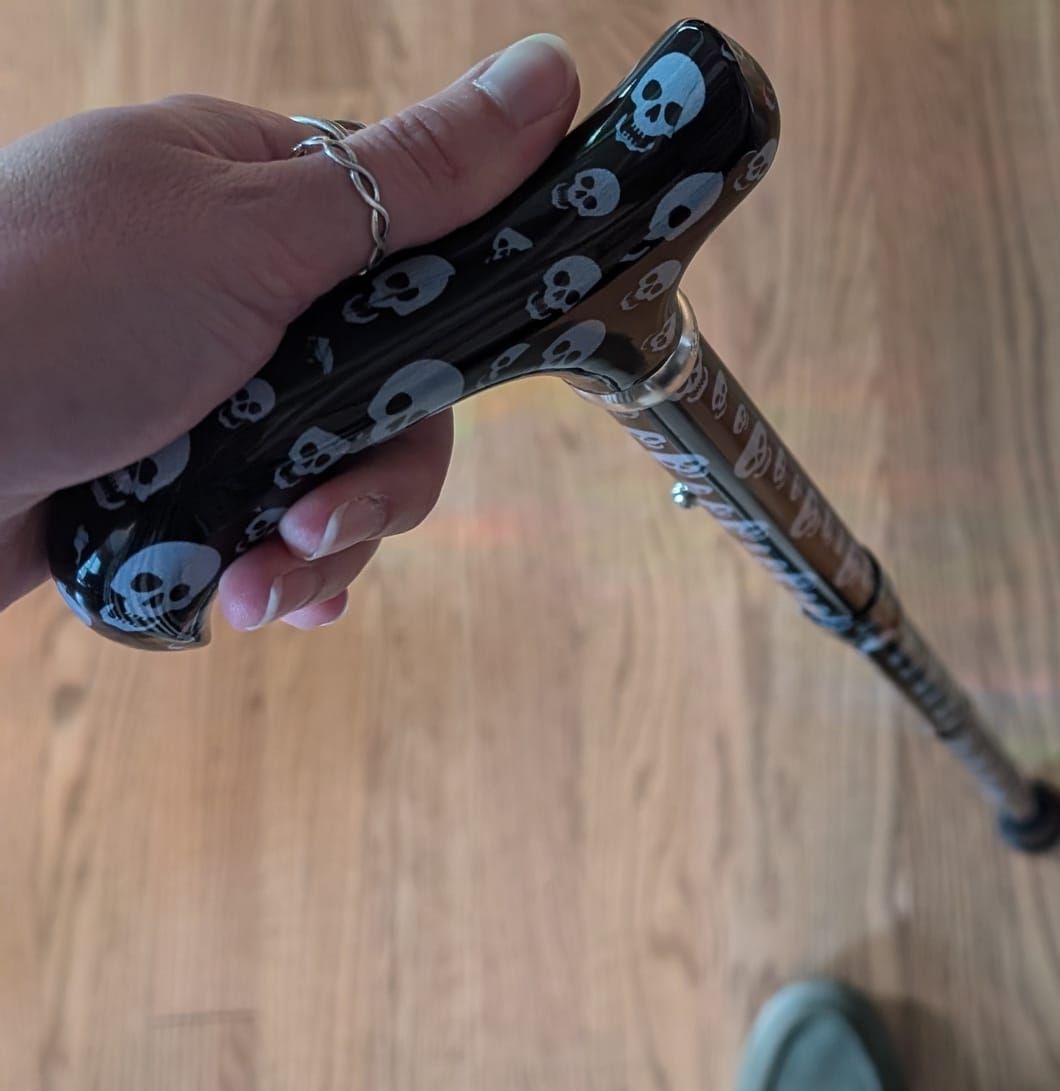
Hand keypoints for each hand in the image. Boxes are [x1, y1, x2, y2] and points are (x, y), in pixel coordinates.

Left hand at [0, 32, 579, 627]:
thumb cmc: (43, 313)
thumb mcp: (251, 232)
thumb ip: (415, 177)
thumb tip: (553, 69)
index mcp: (247, 188)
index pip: (419, 243)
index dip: (452, 324)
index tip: (444, 381)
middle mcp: (231, 283)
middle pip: (393, 383)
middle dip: (374, 476)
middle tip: (322, 521)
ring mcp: (202, 388)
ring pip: (341, 471)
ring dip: (320, 545)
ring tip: (259, 584)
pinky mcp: (173, 482)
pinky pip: (275, 531)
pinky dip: (270, 573)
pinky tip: (242, 597)